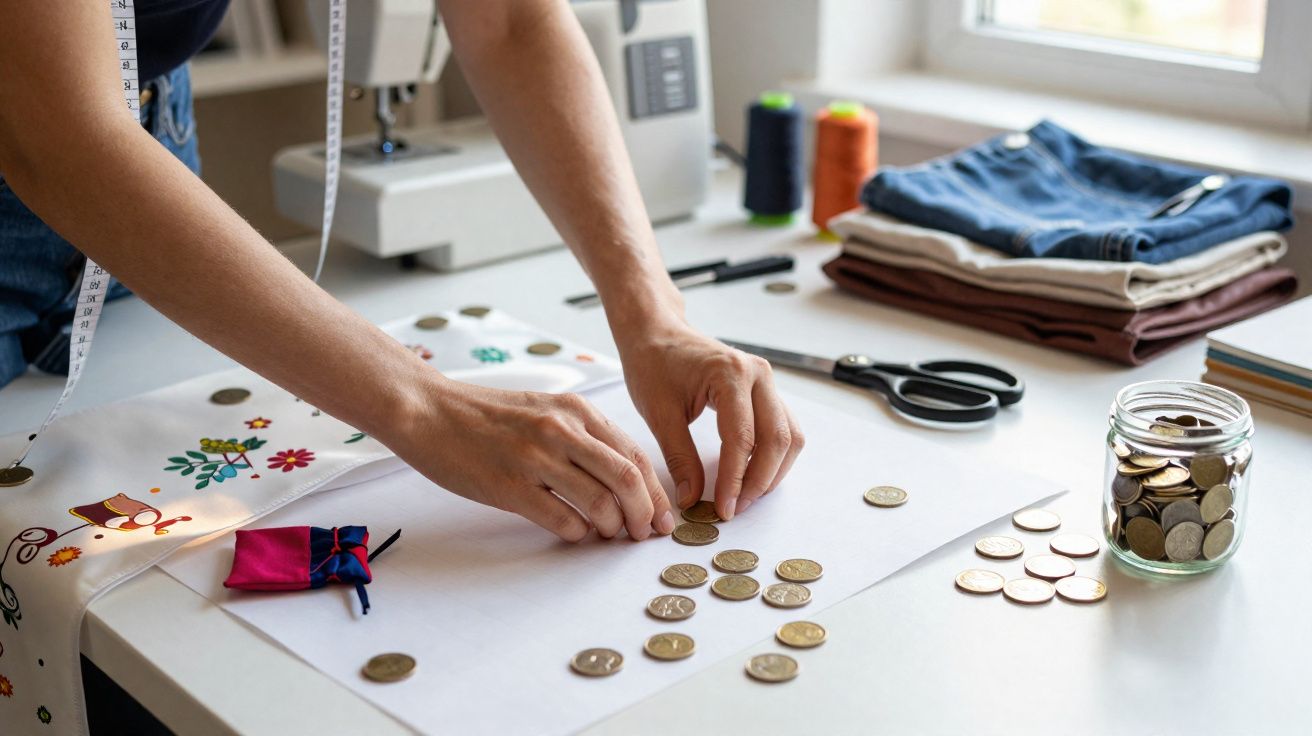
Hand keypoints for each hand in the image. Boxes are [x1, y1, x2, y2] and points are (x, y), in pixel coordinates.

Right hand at [384, 377, 674, 541]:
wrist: (429, 411)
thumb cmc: (488, 416)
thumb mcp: (546, 409)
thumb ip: (584, 437)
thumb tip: (623, 480)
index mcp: (576, 411)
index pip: (636, 455)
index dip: (657, 492)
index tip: (663, 517)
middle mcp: (561, 430)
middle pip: (628, 480)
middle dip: (646, 515)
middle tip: (644, 535)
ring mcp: (536, 459)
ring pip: (600, 504)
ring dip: (612, 529)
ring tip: (607, 535)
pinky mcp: (510, 487)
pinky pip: (562, 520)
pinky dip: (577, 534)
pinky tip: (573, 533)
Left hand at [617, 323, 804, 519]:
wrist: (657, 333)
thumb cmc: (653, 364)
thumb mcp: (659, 414)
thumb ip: (679, 458)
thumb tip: (692, 499)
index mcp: (730, 374)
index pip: (742, 438)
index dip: (735, 479)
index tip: (724, 509)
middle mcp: (758, 374)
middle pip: (776, 439)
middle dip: (759, 481)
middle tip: (735, 508)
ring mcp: (766, 381)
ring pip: (788, 436)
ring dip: (773, 471)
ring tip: (744, 496)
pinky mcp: (765, 390)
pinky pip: (782, 428)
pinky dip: (773, 456)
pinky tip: (751, 476)